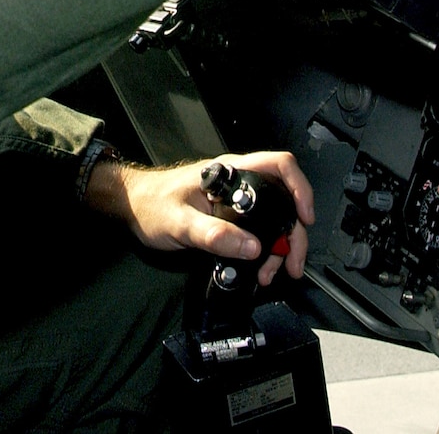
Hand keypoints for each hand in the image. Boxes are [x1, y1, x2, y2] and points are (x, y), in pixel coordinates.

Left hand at [87, 151, 314, 286]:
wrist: (134, 207)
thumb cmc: (151, 205)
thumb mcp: (180, 222)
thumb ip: (213, 234)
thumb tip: (251, 247)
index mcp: (229, 173)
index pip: (278, 166)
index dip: (299, 188)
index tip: (304, 217)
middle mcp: (237, 183)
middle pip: (283, 199)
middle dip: (293, 232)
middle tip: (292, 262)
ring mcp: (236, 200)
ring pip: (273, 218)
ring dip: (280, 246)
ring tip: (275, 272)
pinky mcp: (230, 216)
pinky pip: (258, 229)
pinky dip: (266, 249)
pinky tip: (262, 266)